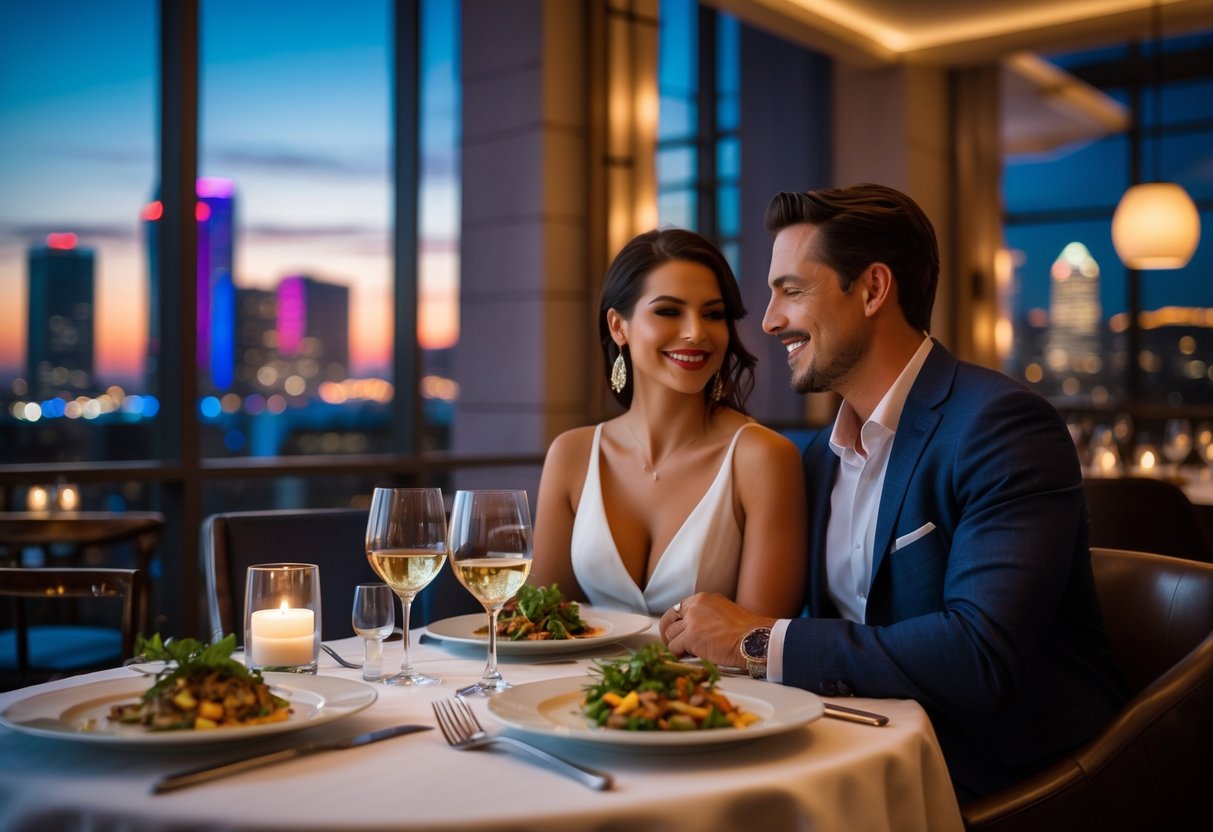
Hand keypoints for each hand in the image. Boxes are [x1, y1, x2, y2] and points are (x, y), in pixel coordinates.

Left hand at [659, 593, 775, 667]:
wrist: (754, 640)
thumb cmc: (745, 631)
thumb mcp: (723, 612)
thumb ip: (707, 614)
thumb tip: (696, 627)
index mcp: (703, 599)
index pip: (679, 608)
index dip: (676, 622)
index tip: (677, 632)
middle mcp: (695, 606)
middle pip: (669, 619)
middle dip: (669, 633)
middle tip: (673, 643)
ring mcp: (692, 621)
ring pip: (670, 635)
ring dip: (678, 645)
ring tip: (689, 653)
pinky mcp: (691, 637)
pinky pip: (674, 647)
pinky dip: (680, 654)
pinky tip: (691, 657)